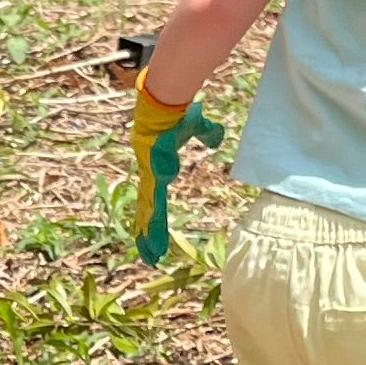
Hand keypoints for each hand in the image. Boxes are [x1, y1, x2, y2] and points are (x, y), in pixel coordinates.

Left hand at [125, 83, 225, 264]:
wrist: (162, 107)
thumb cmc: (176, 116)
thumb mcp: (197, 128)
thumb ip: (207, 134)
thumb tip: (217, 140)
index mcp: (157, 172)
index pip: (154, 201)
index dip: (153, 218)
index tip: (149, 234)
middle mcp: (151, 178)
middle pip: (150, 212)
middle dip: (148, 234)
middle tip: (148, 257)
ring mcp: (151, 178)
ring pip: (150, 213)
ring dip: (150, 235)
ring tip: (150, 256)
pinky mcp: (153, 177)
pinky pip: (154, 203)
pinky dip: (154, 220)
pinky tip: (154, 231)